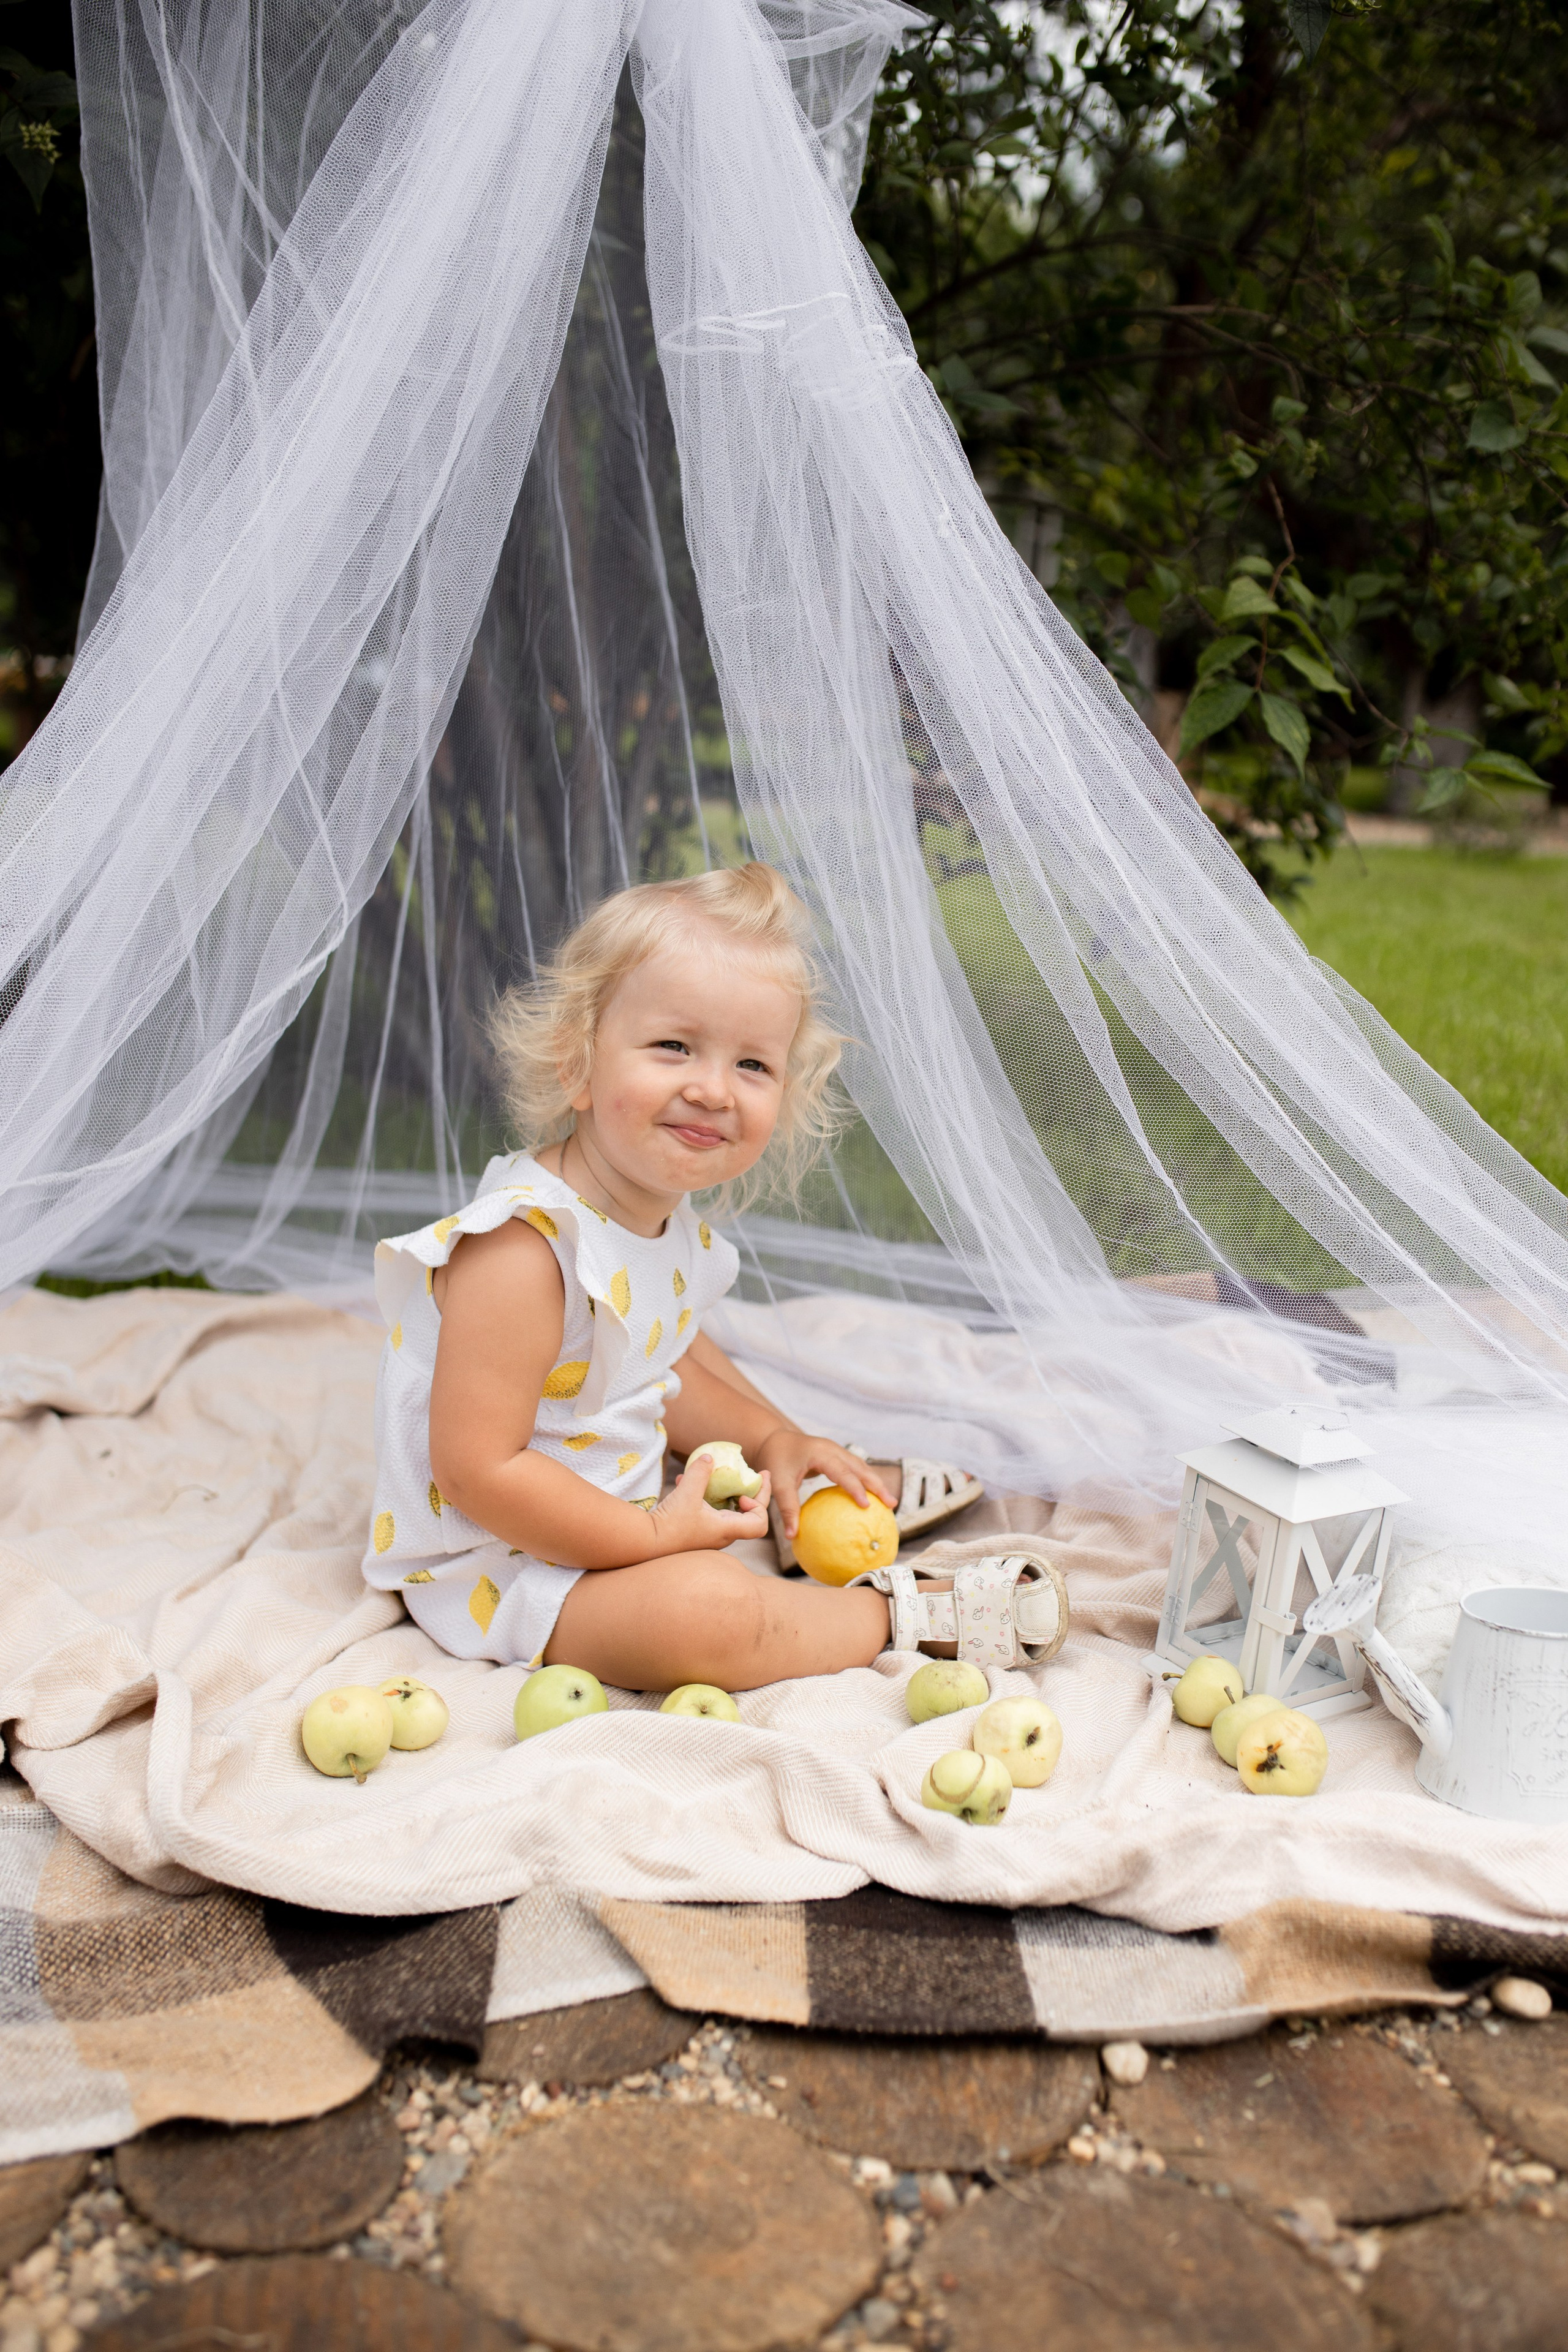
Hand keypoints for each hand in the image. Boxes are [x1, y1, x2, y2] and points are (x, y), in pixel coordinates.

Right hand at [644, 1451, 772, 1554]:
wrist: (645, 1543)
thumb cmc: (670, 1523)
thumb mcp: (687, 1493)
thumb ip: (700, 1473)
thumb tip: (709, 1456)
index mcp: (726, 1530)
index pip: (760, 1524)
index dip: (759, 1505)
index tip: (743, 1493)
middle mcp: (722, 1535)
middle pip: (749, 1515)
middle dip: (753, 1492)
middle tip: (757, 1474)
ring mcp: (709, 1534)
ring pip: (727, 1512)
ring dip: (727, 1492)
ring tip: (721, 1472)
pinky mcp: (695, 1530)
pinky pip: (708, 1511)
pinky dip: (705, 1496)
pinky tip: (685, 1480)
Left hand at [753, 1429, 895, 1540]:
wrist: (774, 1439)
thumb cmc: (775, 1460)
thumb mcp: (779, 1484)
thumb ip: (787, 1508)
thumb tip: (792, 1536)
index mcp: (820, 1453)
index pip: (842, 1471)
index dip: (855, 1487)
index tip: (866, 1505)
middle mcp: (833, 1449)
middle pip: (861, 1467)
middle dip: (877, 1485)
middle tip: (891, 1504)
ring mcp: (837, 1450)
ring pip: (862, 1467)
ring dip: (876, 1483)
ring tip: (890, 1503)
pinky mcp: (838, 1456)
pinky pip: (856, 1469)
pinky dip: (866, 1482)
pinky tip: (873, 1498)